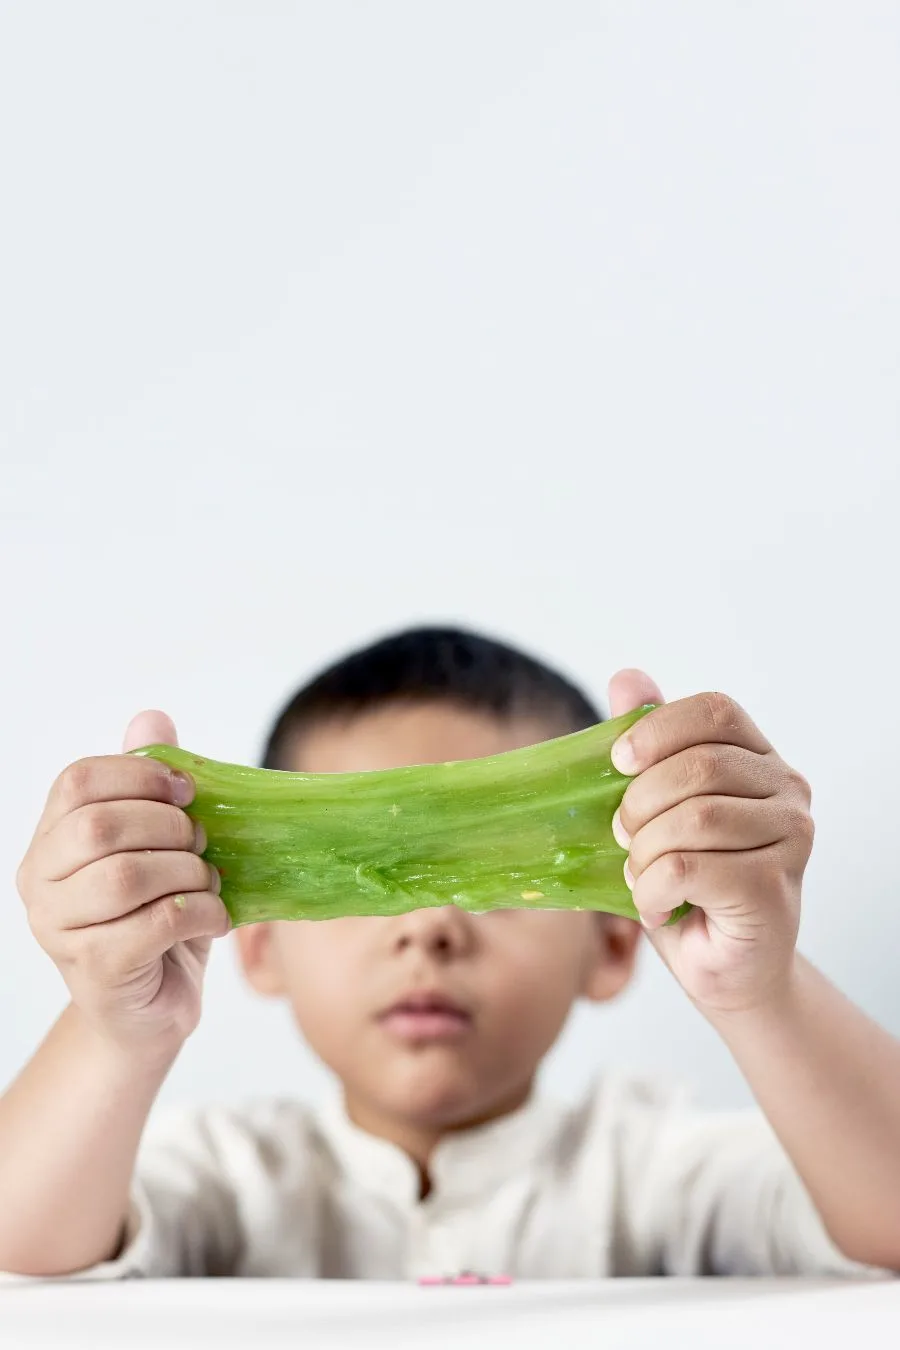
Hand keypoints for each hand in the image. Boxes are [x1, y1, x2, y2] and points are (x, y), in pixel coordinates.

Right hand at [16, 711, 229, 1054]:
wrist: (149, 1011)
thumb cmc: (155, 920)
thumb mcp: (158, 847)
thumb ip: (149, 786)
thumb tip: (151, 716)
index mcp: (50, 842)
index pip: (78, 781)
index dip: (141, 774)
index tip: (189, 792)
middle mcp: (41, 884)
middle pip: (101, 825)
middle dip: (169, 826)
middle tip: (203, 844)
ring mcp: (60, 931)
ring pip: (127, 876)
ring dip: (188, 872)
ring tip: (209, 883)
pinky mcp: (96, 971)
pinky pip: (154, 925)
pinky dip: (200, 913)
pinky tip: (214, 918)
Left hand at [607, 672, 813, 1014]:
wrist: (726, 968)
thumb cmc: (690, 885)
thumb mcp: (658, 808)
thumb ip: (648, 746)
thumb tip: (627, 678)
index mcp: (760, 759)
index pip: (716, 711)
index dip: (660, 727)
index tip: (618, 760)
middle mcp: (788, 790)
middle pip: (700, 766)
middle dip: (641, 802)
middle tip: (620, 836)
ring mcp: (790, 839)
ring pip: (694, 820)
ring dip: (645, 852)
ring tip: (639, 875)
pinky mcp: (773, 887)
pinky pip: (690, 868)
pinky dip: (653, 888)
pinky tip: (654, 904)